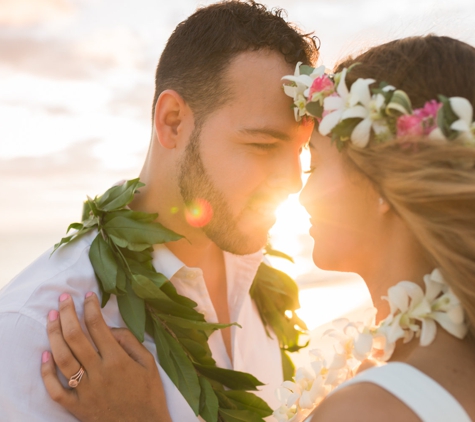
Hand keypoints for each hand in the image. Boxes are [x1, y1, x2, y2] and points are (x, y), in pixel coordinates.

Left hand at [41, 292, 170, 421]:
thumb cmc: (149, 393)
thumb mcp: (149, 363)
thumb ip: (130, 342)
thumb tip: (110, 328)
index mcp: (118, 360)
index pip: (98, 326)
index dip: (91, 307)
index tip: (88, 295)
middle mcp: (99, 372)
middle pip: (76, 337)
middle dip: (67, 313)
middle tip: (63, 298)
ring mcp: (86, 390)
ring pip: (63, 359)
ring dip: (54, 335)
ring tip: (51, 317)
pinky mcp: (77, 407)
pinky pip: (56, 390)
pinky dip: (47, 372)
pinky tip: (44, 355)